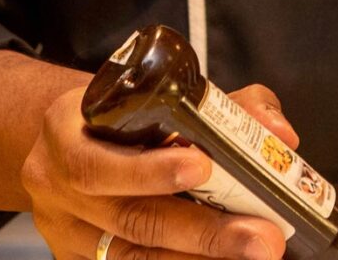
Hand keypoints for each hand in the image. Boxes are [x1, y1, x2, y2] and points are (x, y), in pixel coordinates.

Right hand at [22, 82, 299, 259]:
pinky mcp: (80, 259)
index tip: (203, 167)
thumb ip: (221, 107)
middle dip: (203, 232)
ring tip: (252, 254)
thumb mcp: (153, 94)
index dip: (149, 170)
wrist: (65, 143)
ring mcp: (68, 234)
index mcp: (65, 134)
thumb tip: (279, 132)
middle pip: (131, 219)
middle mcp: (58, 189)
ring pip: (133, 257)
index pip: (97, 160)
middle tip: (262, 238)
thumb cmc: (120, 117)